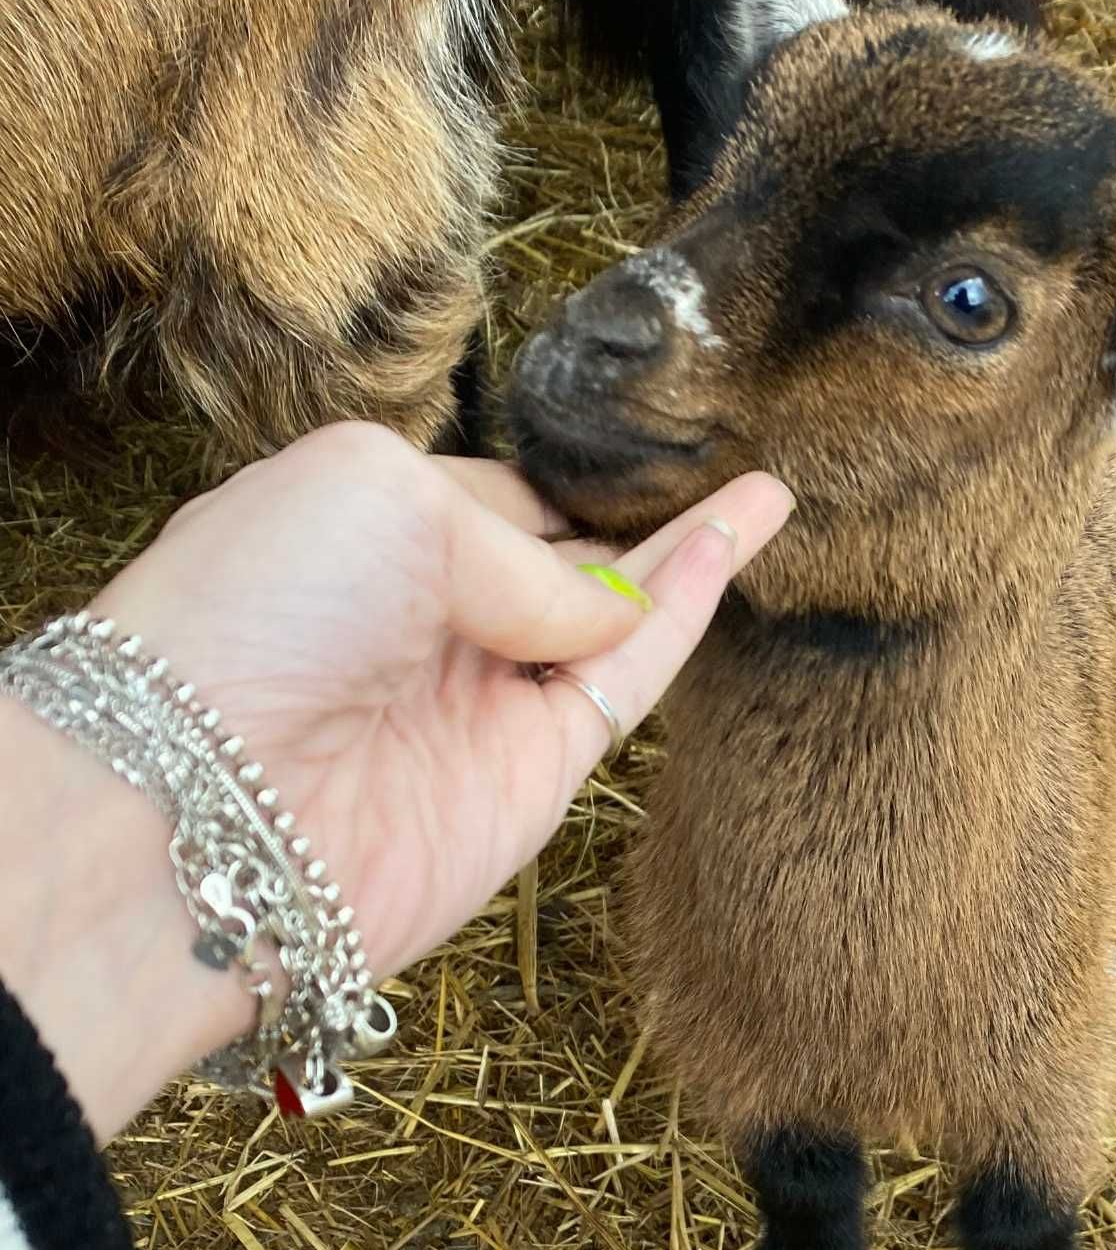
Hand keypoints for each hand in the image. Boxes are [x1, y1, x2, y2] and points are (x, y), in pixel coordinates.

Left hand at [0, 422, 791, 1135]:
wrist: (213, 805)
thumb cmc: (256, 617)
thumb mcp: (386, 502)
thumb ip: (516, 542)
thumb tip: (598, 610)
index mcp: (360, 534)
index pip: (486, 497)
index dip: (555, 480)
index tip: (632, 445)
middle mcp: (424, 619)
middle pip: (554, 560)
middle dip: (626, 519)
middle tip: (716, 468)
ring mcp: (483, 697)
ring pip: (611, 615)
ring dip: (691, 553)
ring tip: (769, 494)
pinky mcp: (534, 773)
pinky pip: (629, 675)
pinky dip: (686, 609)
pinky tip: (737, 540)